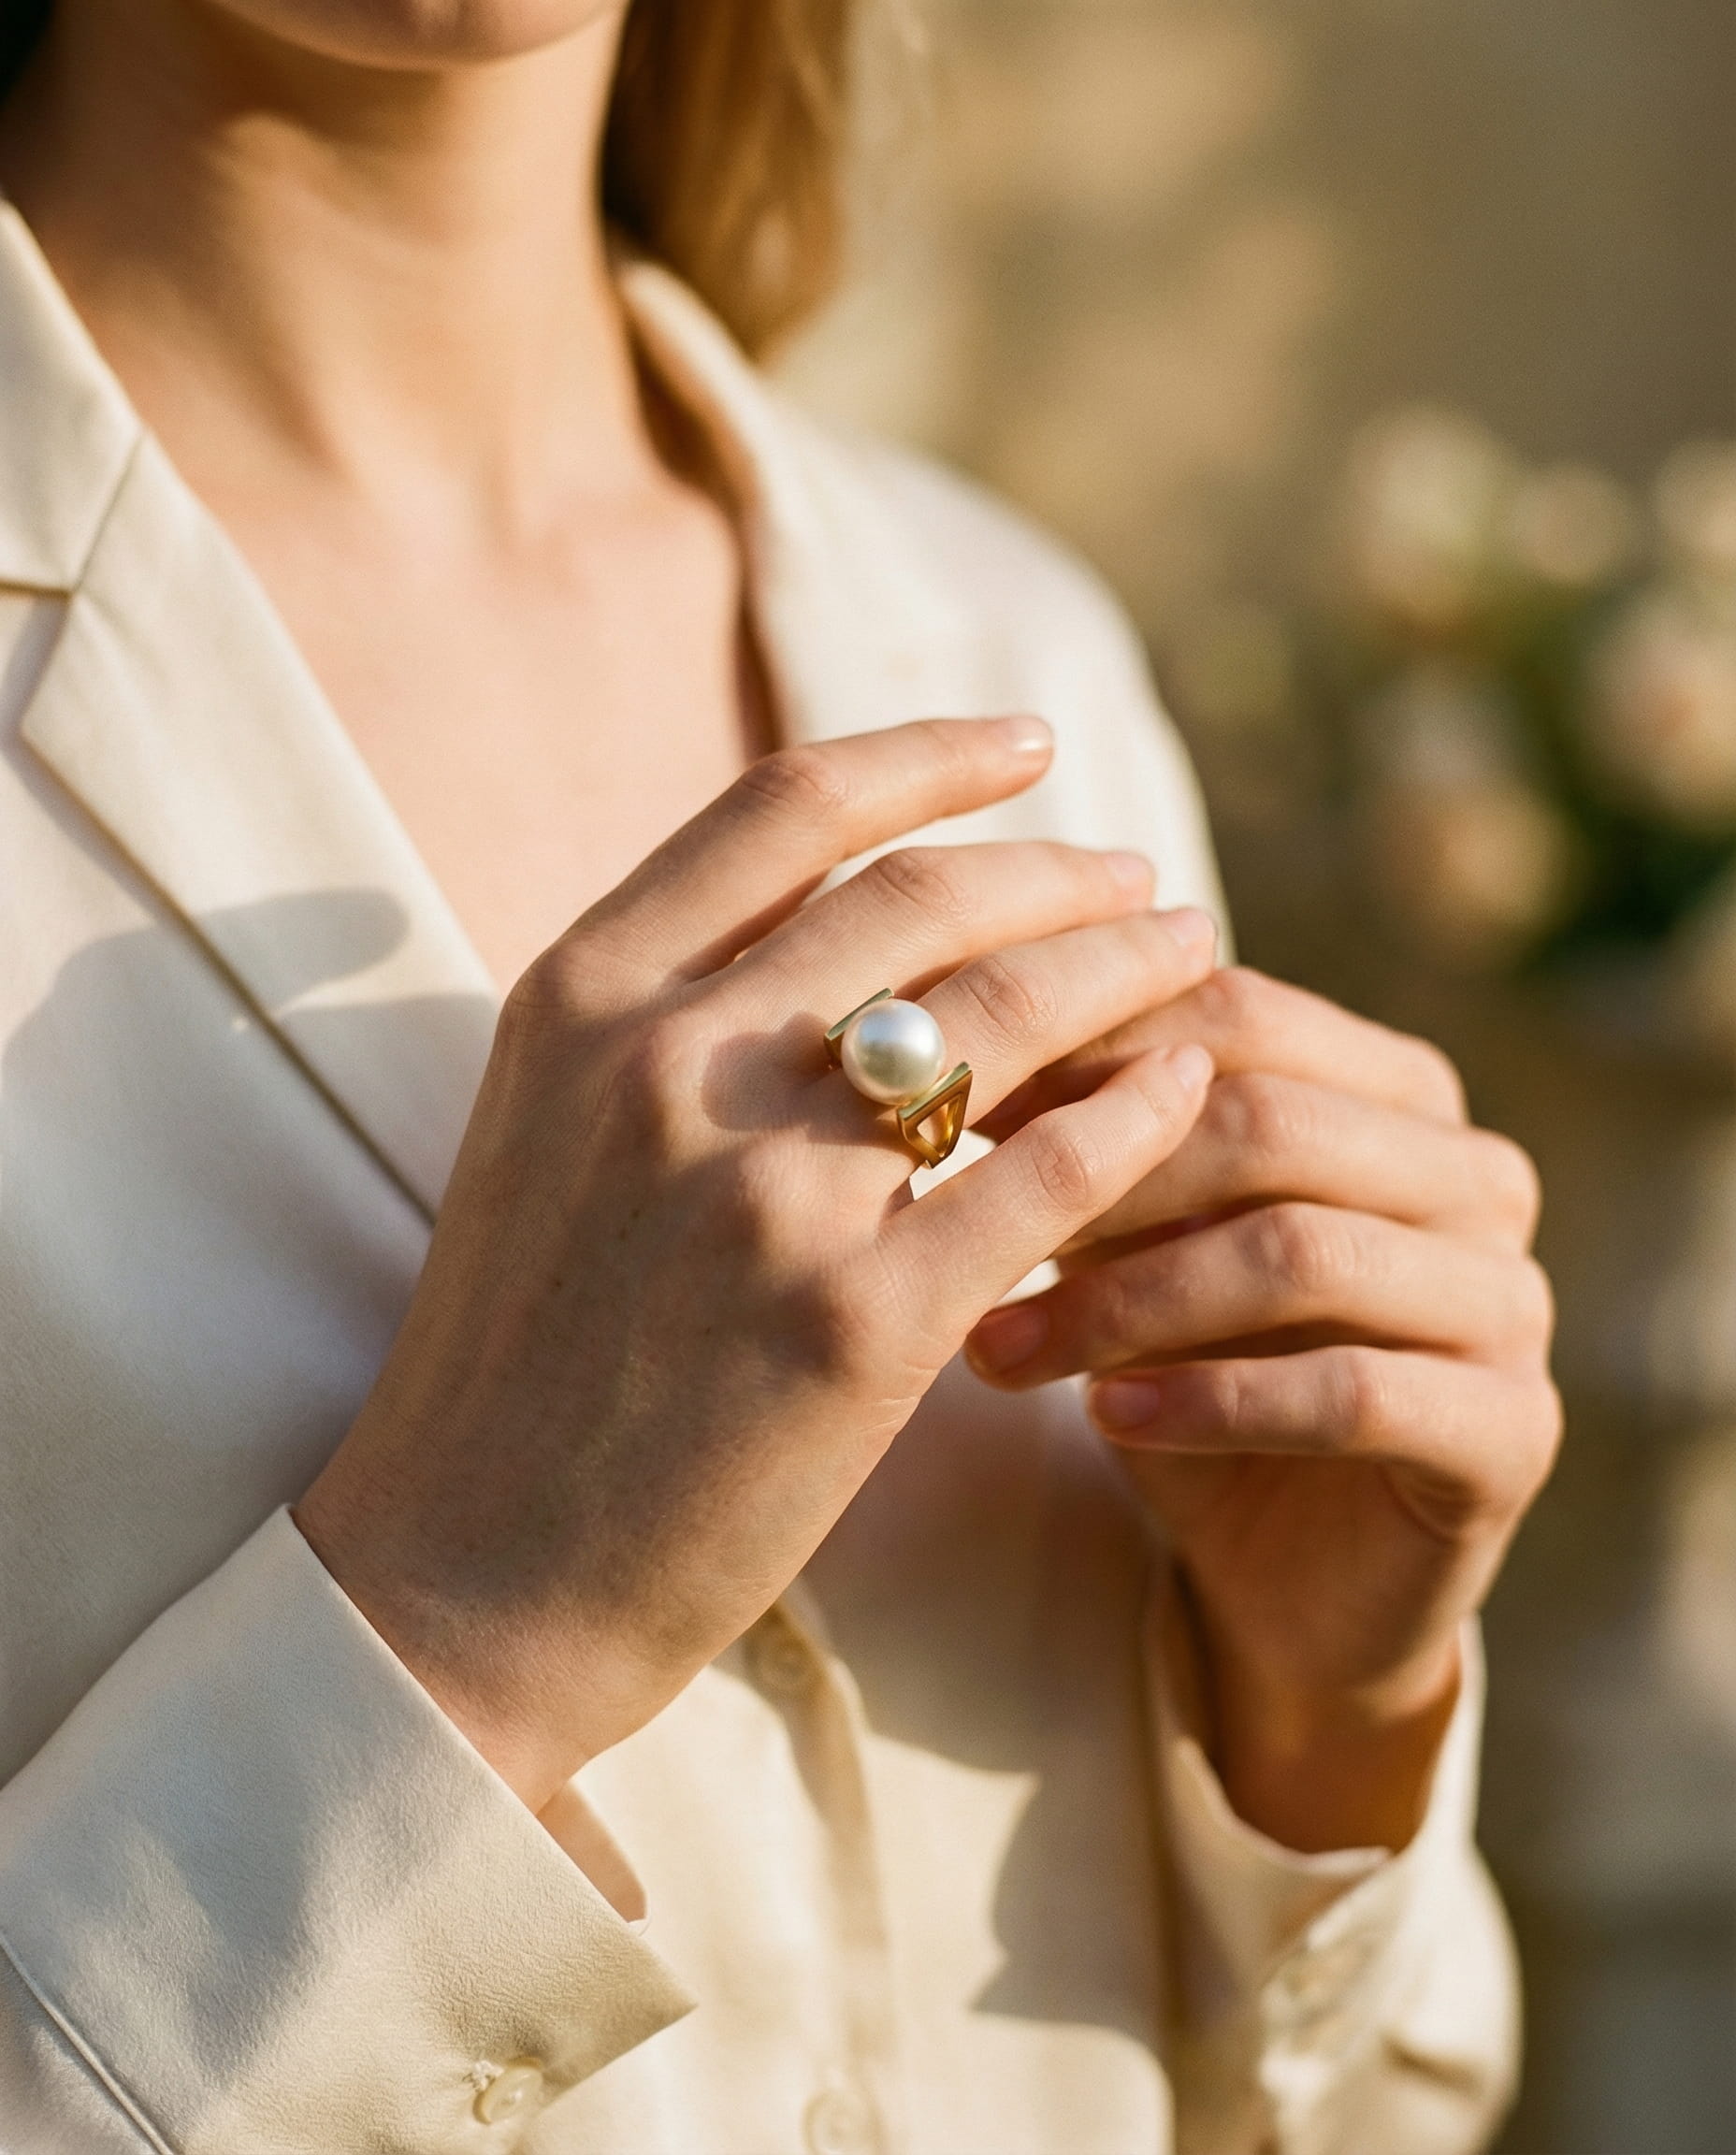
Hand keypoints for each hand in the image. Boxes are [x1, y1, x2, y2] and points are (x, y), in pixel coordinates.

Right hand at [295, 717, 1218, 1810]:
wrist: (466, 1569)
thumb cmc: (516, 1350)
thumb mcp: (546, 1126)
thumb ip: (662, 1008)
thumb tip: (829, 918)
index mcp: (582, 995)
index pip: (788, 806)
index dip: (929, 756)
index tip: (1030, 746)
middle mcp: (665, 1063)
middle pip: (920, 899)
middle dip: (1060, 869)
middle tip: (1140, 882)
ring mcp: (760, 1191)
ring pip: (1000, 1014)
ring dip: (1122, 968)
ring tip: (1191, 958)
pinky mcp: (851, 1324)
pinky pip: (1042, 1177)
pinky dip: (1136, 1115)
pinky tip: (1189, 1093)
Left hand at [966, 967, 1560, 1851]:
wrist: (1288, 1580)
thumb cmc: (1194, 1373)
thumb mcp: (1131, 1243)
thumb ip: (1090, 1145)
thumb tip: (956, 1052)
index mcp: (1397, 1090)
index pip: (1239, 1013)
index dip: (1084, 1051)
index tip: (950, 1105)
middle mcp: (1475, 1173)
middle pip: (1270, 1120)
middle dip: (1096, 1175)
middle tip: (960, 1224)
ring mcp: (1511, 1299)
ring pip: (1301, 1252)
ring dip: (1129, 1300)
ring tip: (1000, 1347)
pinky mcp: (1512, 1429)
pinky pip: (1352, 1391)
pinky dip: (1212, 1400)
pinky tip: (1107, 1417)